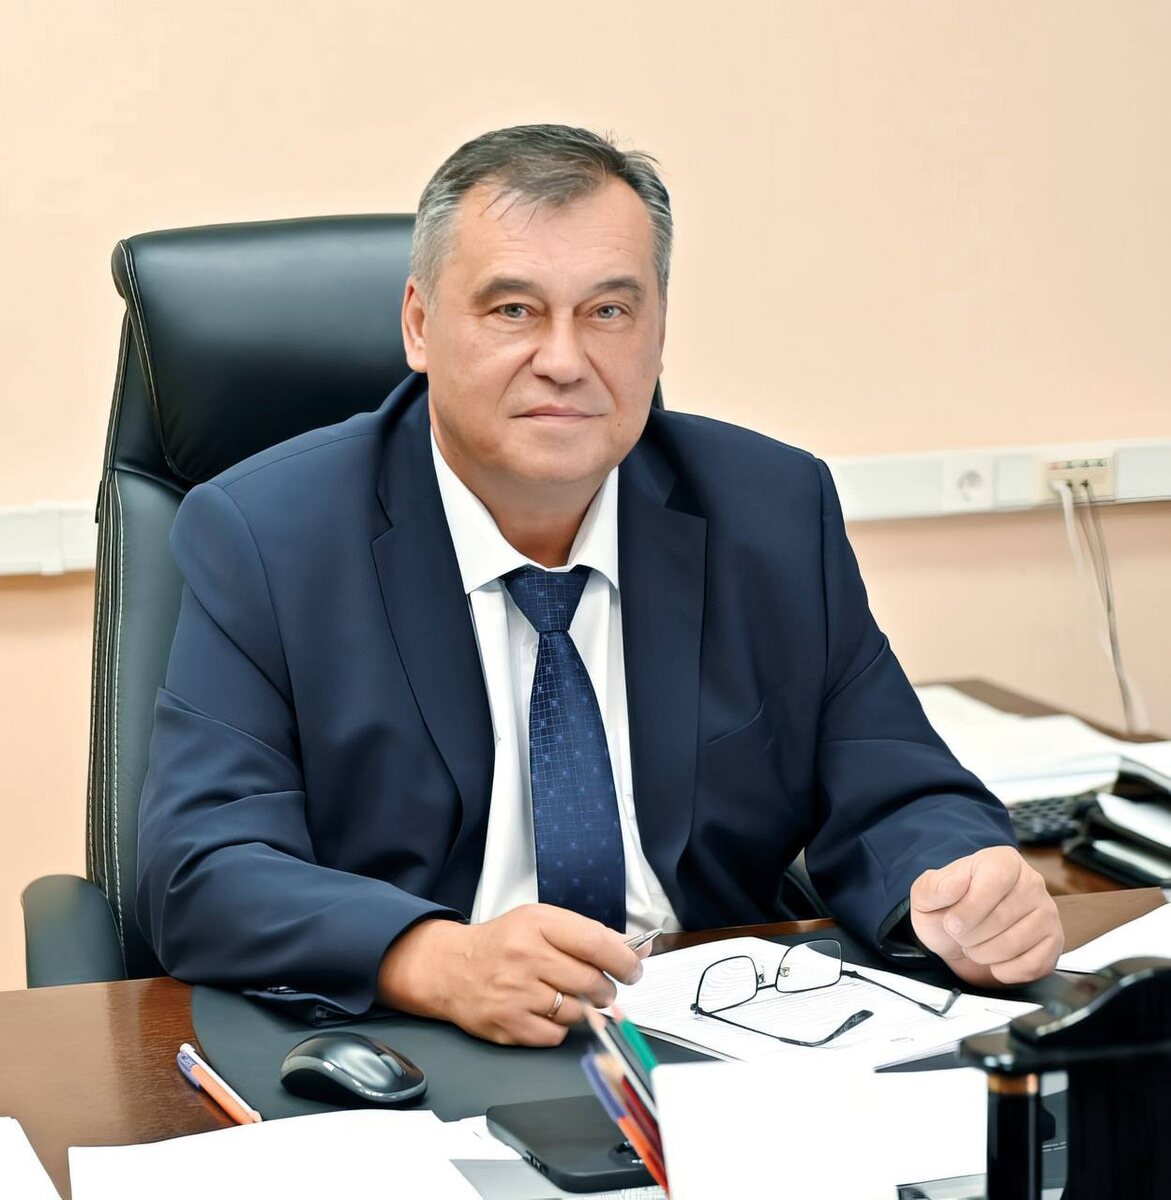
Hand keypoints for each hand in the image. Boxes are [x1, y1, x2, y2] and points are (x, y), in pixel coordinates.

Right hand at [376, 904, 648, 1045]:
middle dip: (607, 988)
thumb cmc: (502, 943)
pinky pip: (556, 1035)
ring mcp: (516, 993)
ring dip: (585, 1008)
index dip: (624, 959)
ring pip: (578, 1011)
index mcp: (537, 924)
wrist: (450, 969)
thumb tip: (639, 947)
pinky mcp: (509, 1025)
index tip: (634, 968)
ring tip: (569, 996)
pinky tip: (547, 1011)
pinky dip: (560, 1027)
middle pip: (592, 980)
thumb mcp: (541, 923)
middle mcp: (525, 957)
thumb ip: (588, 934)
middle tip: (602, 985)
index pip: (596, 943)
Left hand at [910, 846, 1062, 986]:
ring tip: (975, 945)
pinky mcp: (1054, 942)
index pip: (996, 879)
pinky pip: (1033, 965)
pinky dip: (1005, 970)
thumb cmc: (947, 911)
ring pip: (1017, 943)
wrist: (959, 938)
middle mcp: (1031, 882)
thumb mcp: (927, 894)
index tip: (952, 923)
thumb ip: (934, 886)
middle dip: (971, 936)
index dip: (970, 907)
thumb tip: (954, 885)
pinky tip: (995, 959)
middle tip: (961, 936)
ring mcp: (1047, 912)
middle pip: (1004, 916)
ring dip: (985, 954)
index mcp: (1002, 860)